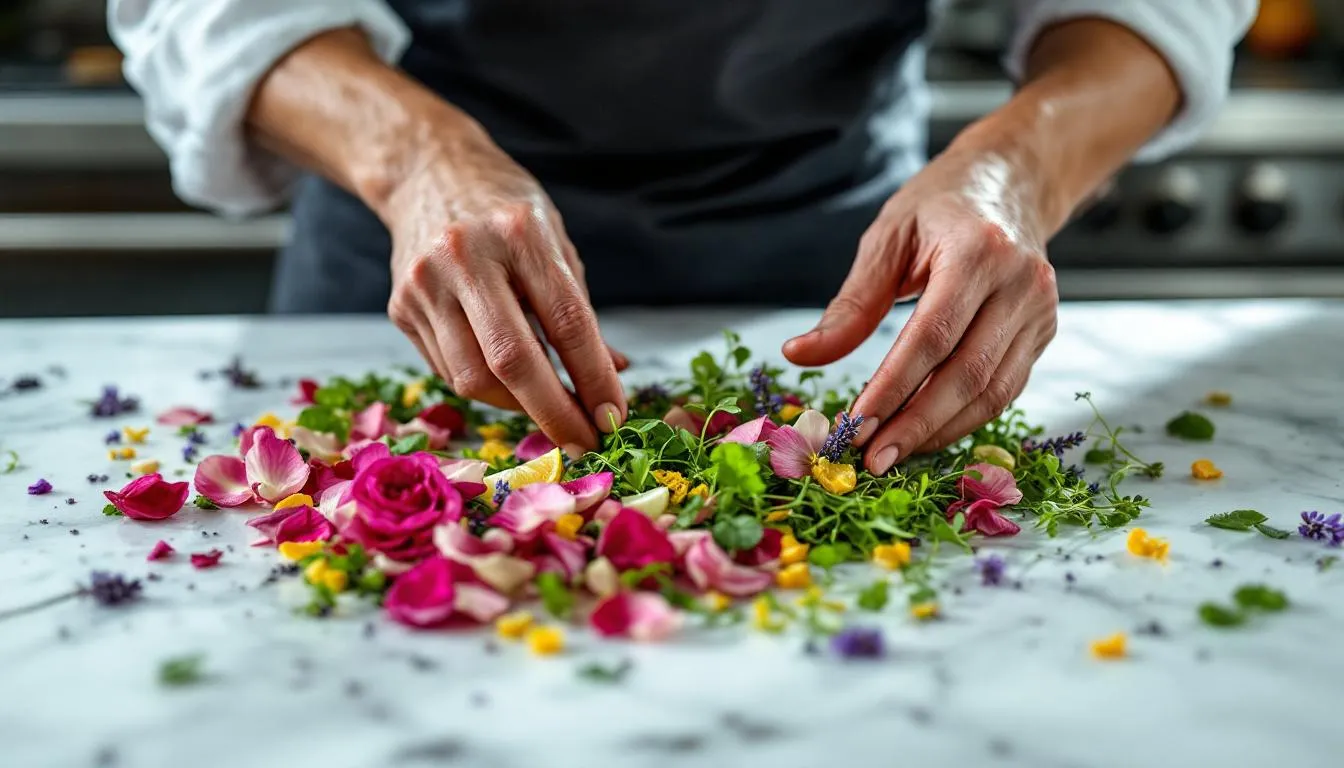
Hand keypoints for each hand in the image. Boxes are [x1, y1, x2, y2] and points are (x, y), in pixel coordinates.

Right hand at [382, 135, 627, 455]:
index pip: (567, 322)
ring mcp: (424, 283)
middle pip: (512, 360)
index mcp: (520, 233)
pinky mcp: (400, 307)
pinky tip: (505, 378)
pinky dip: (486, 386)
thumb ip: (578, 310)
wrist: (424, 171)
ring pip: (473, 378)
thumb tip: (611, 375)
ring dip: (518, 406)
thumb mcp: (554, 242)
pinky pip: (449, 370)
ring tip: (547, 407)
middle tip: (583, 443)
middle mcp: (465, 256)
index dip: (594, 378)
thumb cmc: (505, 211)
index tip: (614, 417)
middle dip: (554, 413)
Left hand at [782, 144, 1058, 473]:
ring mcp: (1040, 310)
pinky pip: (1005, 389)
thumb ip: (849, 304)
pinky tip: (924, 433)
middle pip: (968, 373)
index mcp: (978, 250)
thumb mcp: (886, 238)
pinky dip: (964, 418)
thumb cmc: (938, 206)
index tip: (856, 427)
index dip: (894, 387)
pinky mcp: (1045, 332)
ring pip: (992, 391)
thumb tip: (799, 355)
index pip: (933, 336)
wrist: (1009, 182)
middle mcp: (1021, 283)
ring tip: (892, 454)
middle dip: (916, 424)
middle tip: (872, 460)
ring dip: (940, 431)